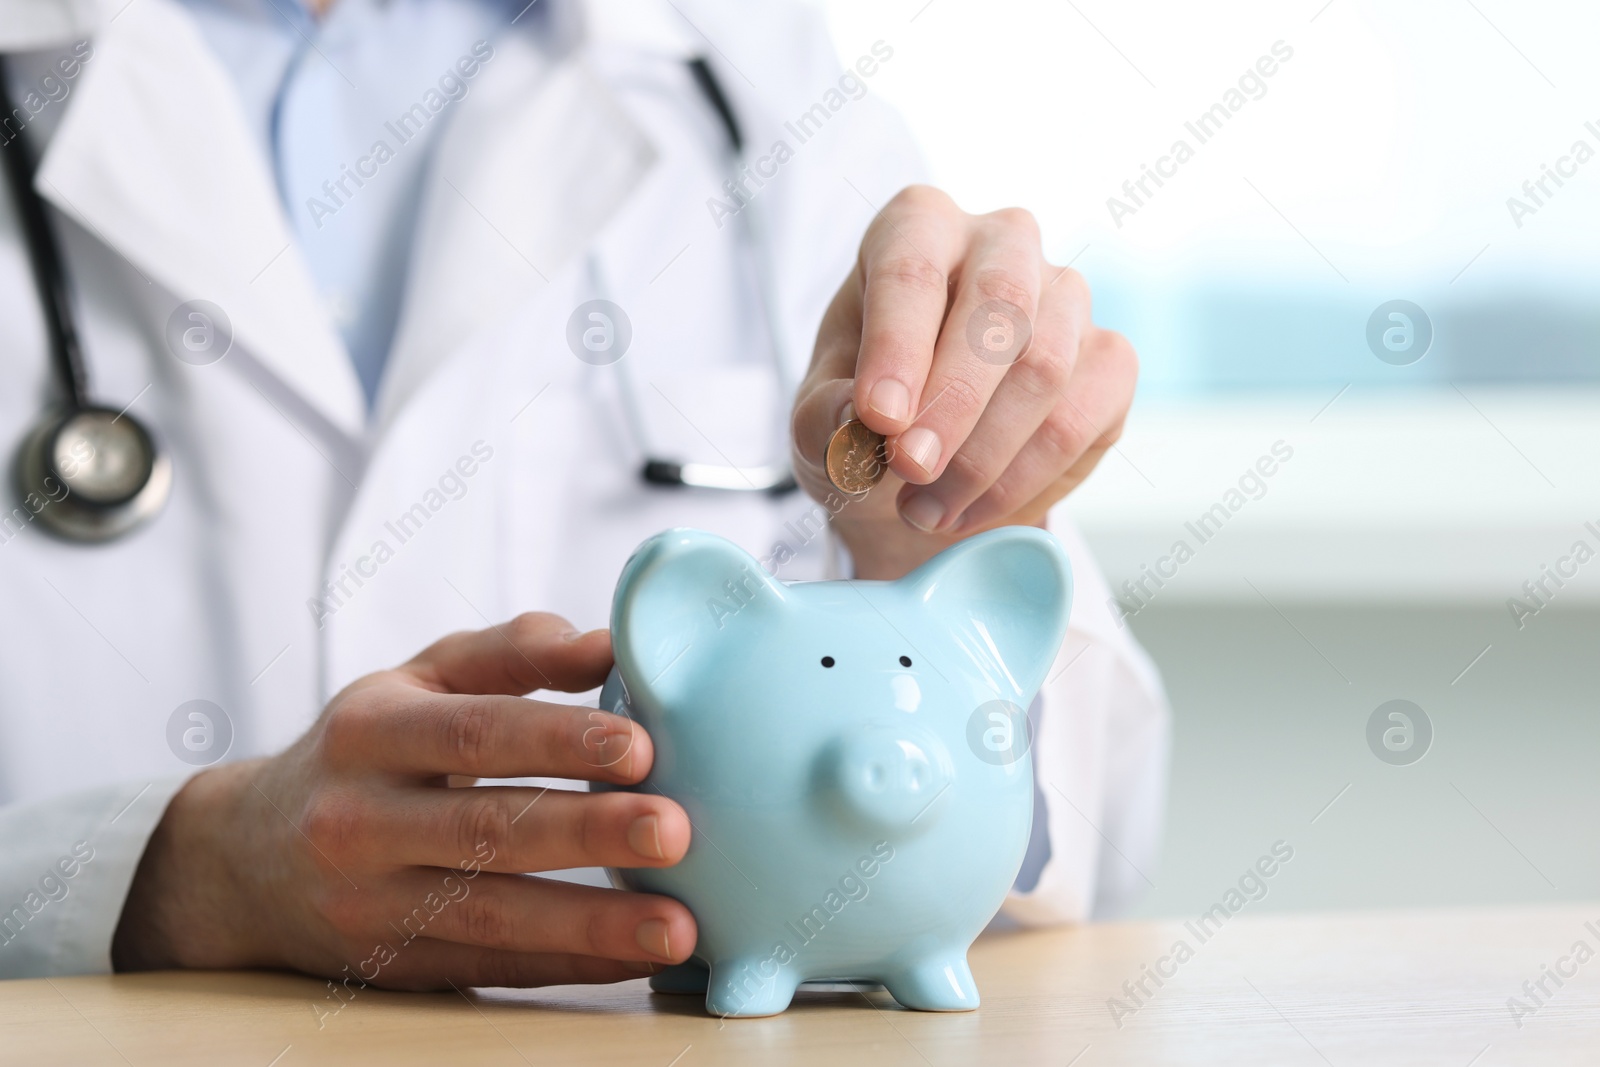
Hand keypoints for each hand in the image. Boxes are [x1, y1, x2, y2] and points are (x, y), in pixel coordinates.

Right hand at [113, 614, 696, 988]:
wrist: (243, 862)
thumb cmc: (362, 751)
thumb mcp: (414, 680)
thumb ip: (510, 653)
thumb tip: (610, 646)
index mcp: (370, 731)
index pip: (471, 732)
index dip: (555, 740)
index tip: (639, 747)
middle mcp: (360, 821)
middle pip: (485, 828)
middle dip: (585, 832)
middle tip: (673, 831)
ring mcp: (370, 903)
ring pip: (491, 915)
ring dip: (591, 922)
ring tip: (677, 924)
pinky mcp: (392, 965)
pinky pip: (493, 967)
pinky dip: (571, 965)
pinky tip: (638, 955)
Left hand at [792, 185, 1136, 578]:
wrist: (921, 465)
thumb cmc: (867, 417)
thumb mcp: (816, 419)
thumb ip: (823, 415)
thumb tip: (857, 418)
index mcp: (919, 227)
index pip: (914, 270)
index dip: (897, 346)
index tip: (879, 419)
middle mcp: (1003, 242)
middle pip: (1000, 305)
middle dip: (953, 401)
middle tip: (911, 470)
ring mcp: (1067, 297)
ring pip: (1045, 367)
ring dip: (981, 455)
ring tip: (923, 509)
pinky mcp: (1109, 361)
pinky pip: (1078, 419)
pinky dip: (1019, 478)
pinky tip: (967, 510)